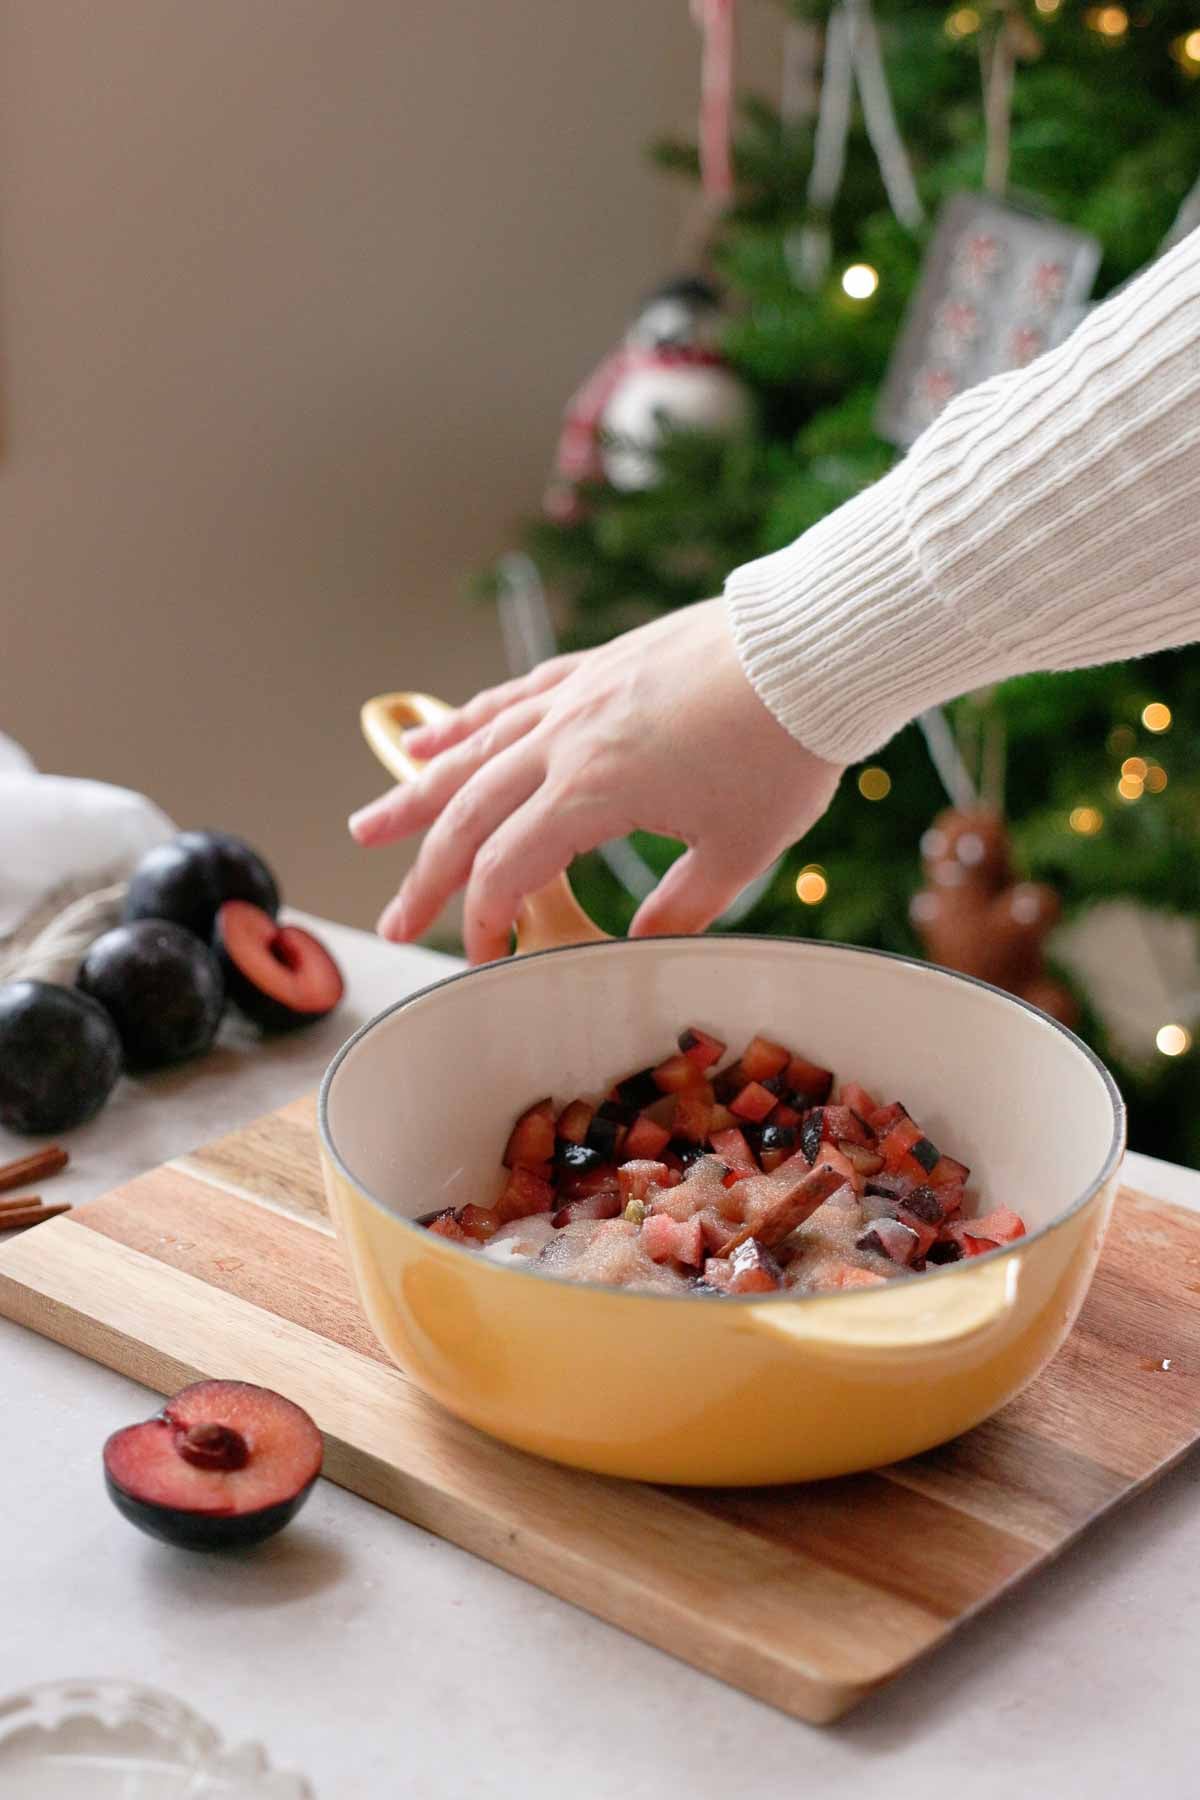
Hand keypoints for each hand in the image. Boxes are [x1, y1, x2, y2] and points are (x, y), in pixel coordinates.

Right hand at [349, 598, 843, 962]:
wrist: (813, 650)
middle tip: (392, 919)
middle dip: (423, 875)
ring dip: (415, 792)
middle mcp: (565, 740)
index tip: (481, 957)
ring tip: (368, 826)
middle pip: (468, 815)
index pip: (506, 868)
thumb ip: (681, 906)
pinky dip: (463, 722)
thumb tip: (644, 950)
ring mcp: (575, 697)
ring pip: (472, 752)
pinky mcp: (595, 667)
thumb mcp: (739, 850)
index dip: (483, 921)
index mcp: (593, 792)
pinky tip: (428, 737)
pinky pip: (510, 699)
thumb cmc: (784, 750)